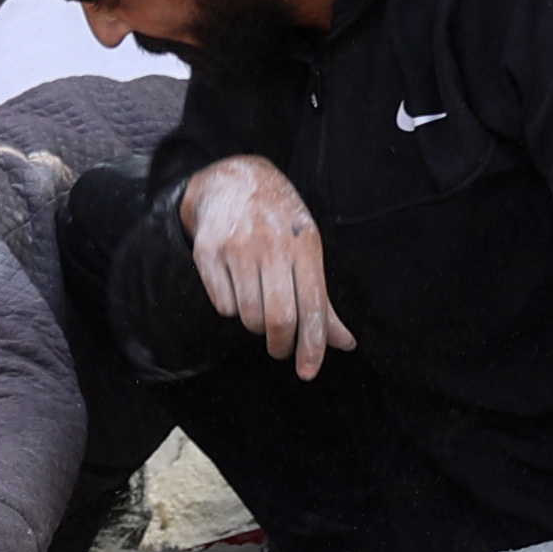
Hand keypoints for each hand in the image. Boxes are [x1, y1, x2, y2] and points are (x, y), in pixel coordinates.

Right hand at [180, 156, 351, 378]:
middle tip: (280, 349)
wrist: (232, 179)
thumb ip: (322, 300)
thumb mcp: (307, 250)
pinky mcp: (208, 252)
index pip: (313, 306)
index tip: (307, 372)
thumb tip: (344, 343)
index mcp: (304, 244)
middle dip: (281, 346)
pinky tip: (236, 284)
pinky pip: (223, 306)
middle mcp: (271, 244)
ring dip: (255, 324)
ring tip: (258, 302)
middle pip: (278, 319)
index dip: (312, 345)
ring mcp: (237, 246)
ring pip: (249, 317)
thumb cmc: (279, 222)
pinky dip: (232, 307)